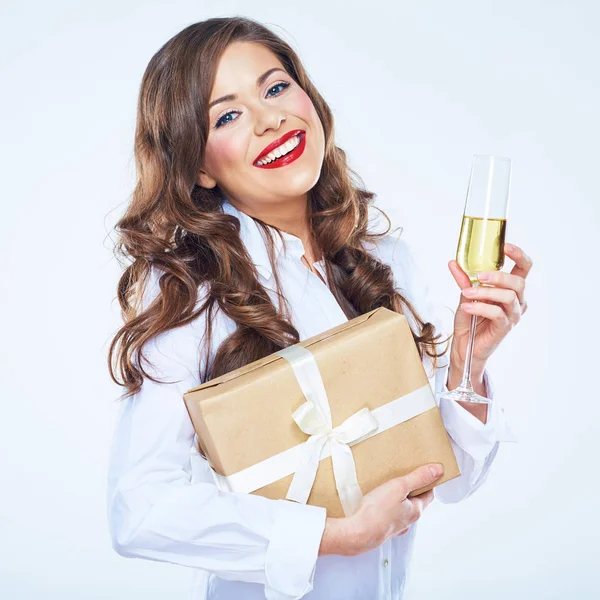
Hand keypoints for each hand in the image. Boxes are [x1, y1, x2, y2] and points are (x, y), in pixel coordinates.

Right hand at [342, 463, 443, 555]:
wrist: (358, 533)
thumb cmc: (378, 512)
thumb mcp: (399, 487)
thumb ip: (418, 478)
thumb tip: (437, 470)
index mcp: (415, 511)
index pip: (429, 494)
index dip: (429, 481)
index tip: (425, 471)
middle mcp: (407, 521)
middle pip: (416, 501)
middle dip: (413, 488)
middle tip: (406, 475)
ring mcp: (394, 526)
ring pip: (402, 509)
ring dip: (399, 498)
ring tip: (389, 486)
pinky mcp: (381, 527)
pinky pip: (388, 514)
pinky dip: (387, 506)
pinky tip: (377, 501)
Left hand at [447, 243, 532, 374]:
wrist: (464, 346)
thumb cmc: (469, 320)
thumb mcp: (465, 295)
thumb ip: (464, 279)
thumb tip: (454, 262)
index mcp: (511, 289)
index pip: (524, 268)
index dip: (518, 255)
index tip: (505, 246)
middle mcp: (517, 301)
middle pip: (519, 281)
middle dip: (499, 276)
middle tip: (478, 275)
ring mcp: (513, 315)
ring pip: (508, 297)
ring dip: (485, 292)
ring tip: (466, 293)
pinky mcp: (505, 327)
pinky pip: (497, 313)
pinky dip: (481, 307)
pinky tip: (467, 307)